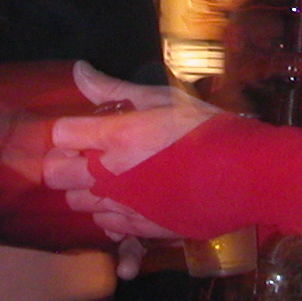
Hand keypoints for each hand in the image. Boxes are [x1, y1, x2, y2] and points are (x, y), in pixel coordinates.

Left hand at [42, 63, 216, 238]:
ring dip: (88, 188)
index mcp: (116, 136)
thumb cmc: (207, 129)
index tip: (84, 129)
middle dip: (68, 161)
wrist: (245, 175)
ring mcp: (123, 206)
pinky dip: (109, 213)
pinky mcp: (140, 230)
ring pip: (77, 202)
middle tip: (92, 152)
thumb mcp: (161, 98)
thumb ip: (114, 90)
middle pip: (56, 174)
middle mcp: (111, 174)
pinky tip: (130, 199)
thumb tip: (79, 70)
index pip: (59, 135)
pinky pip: (104, 225)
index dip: (69, 131)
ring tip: (114, 175)